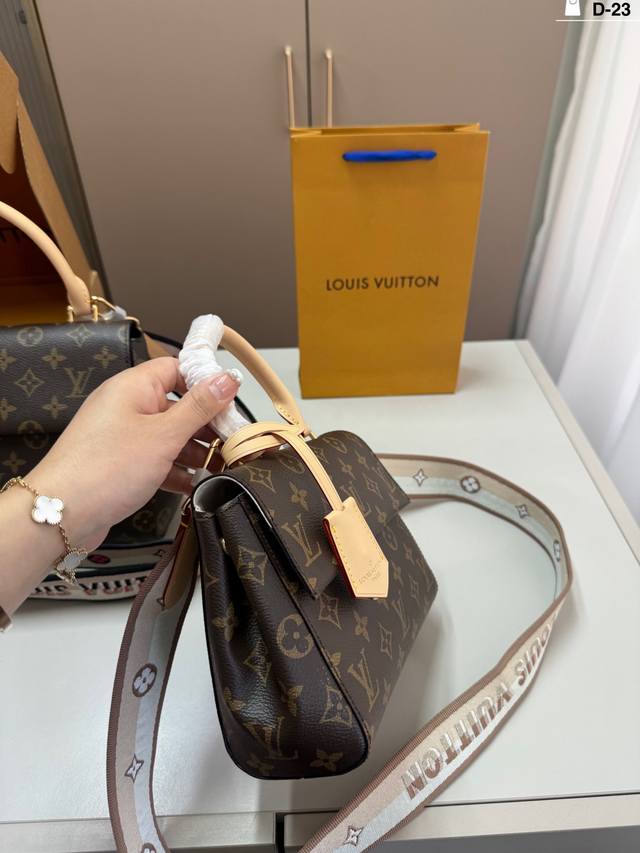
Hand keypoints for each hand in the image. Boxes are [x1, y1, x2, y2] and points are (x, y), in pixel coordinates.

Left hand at [29, 357, 238, 551]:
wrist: (61, 514)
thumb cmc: (105, 469)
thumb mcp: (164, 435)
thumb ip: (199, 407)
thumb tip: (227, 378)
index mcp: (133, 387)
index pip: (176, 368)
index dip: (205, 382)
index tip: (231, 401)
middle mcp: (126, 407)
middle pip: (176, 405)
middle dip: (205, 424)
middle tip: (231, 441)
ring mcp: (121, 437)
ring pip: (167, 436)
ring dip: (194, 451)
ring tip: (218, 468)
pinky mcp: (119, 464)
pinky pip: (155, 460)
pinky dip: (174, 471)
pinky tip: (192, 486)